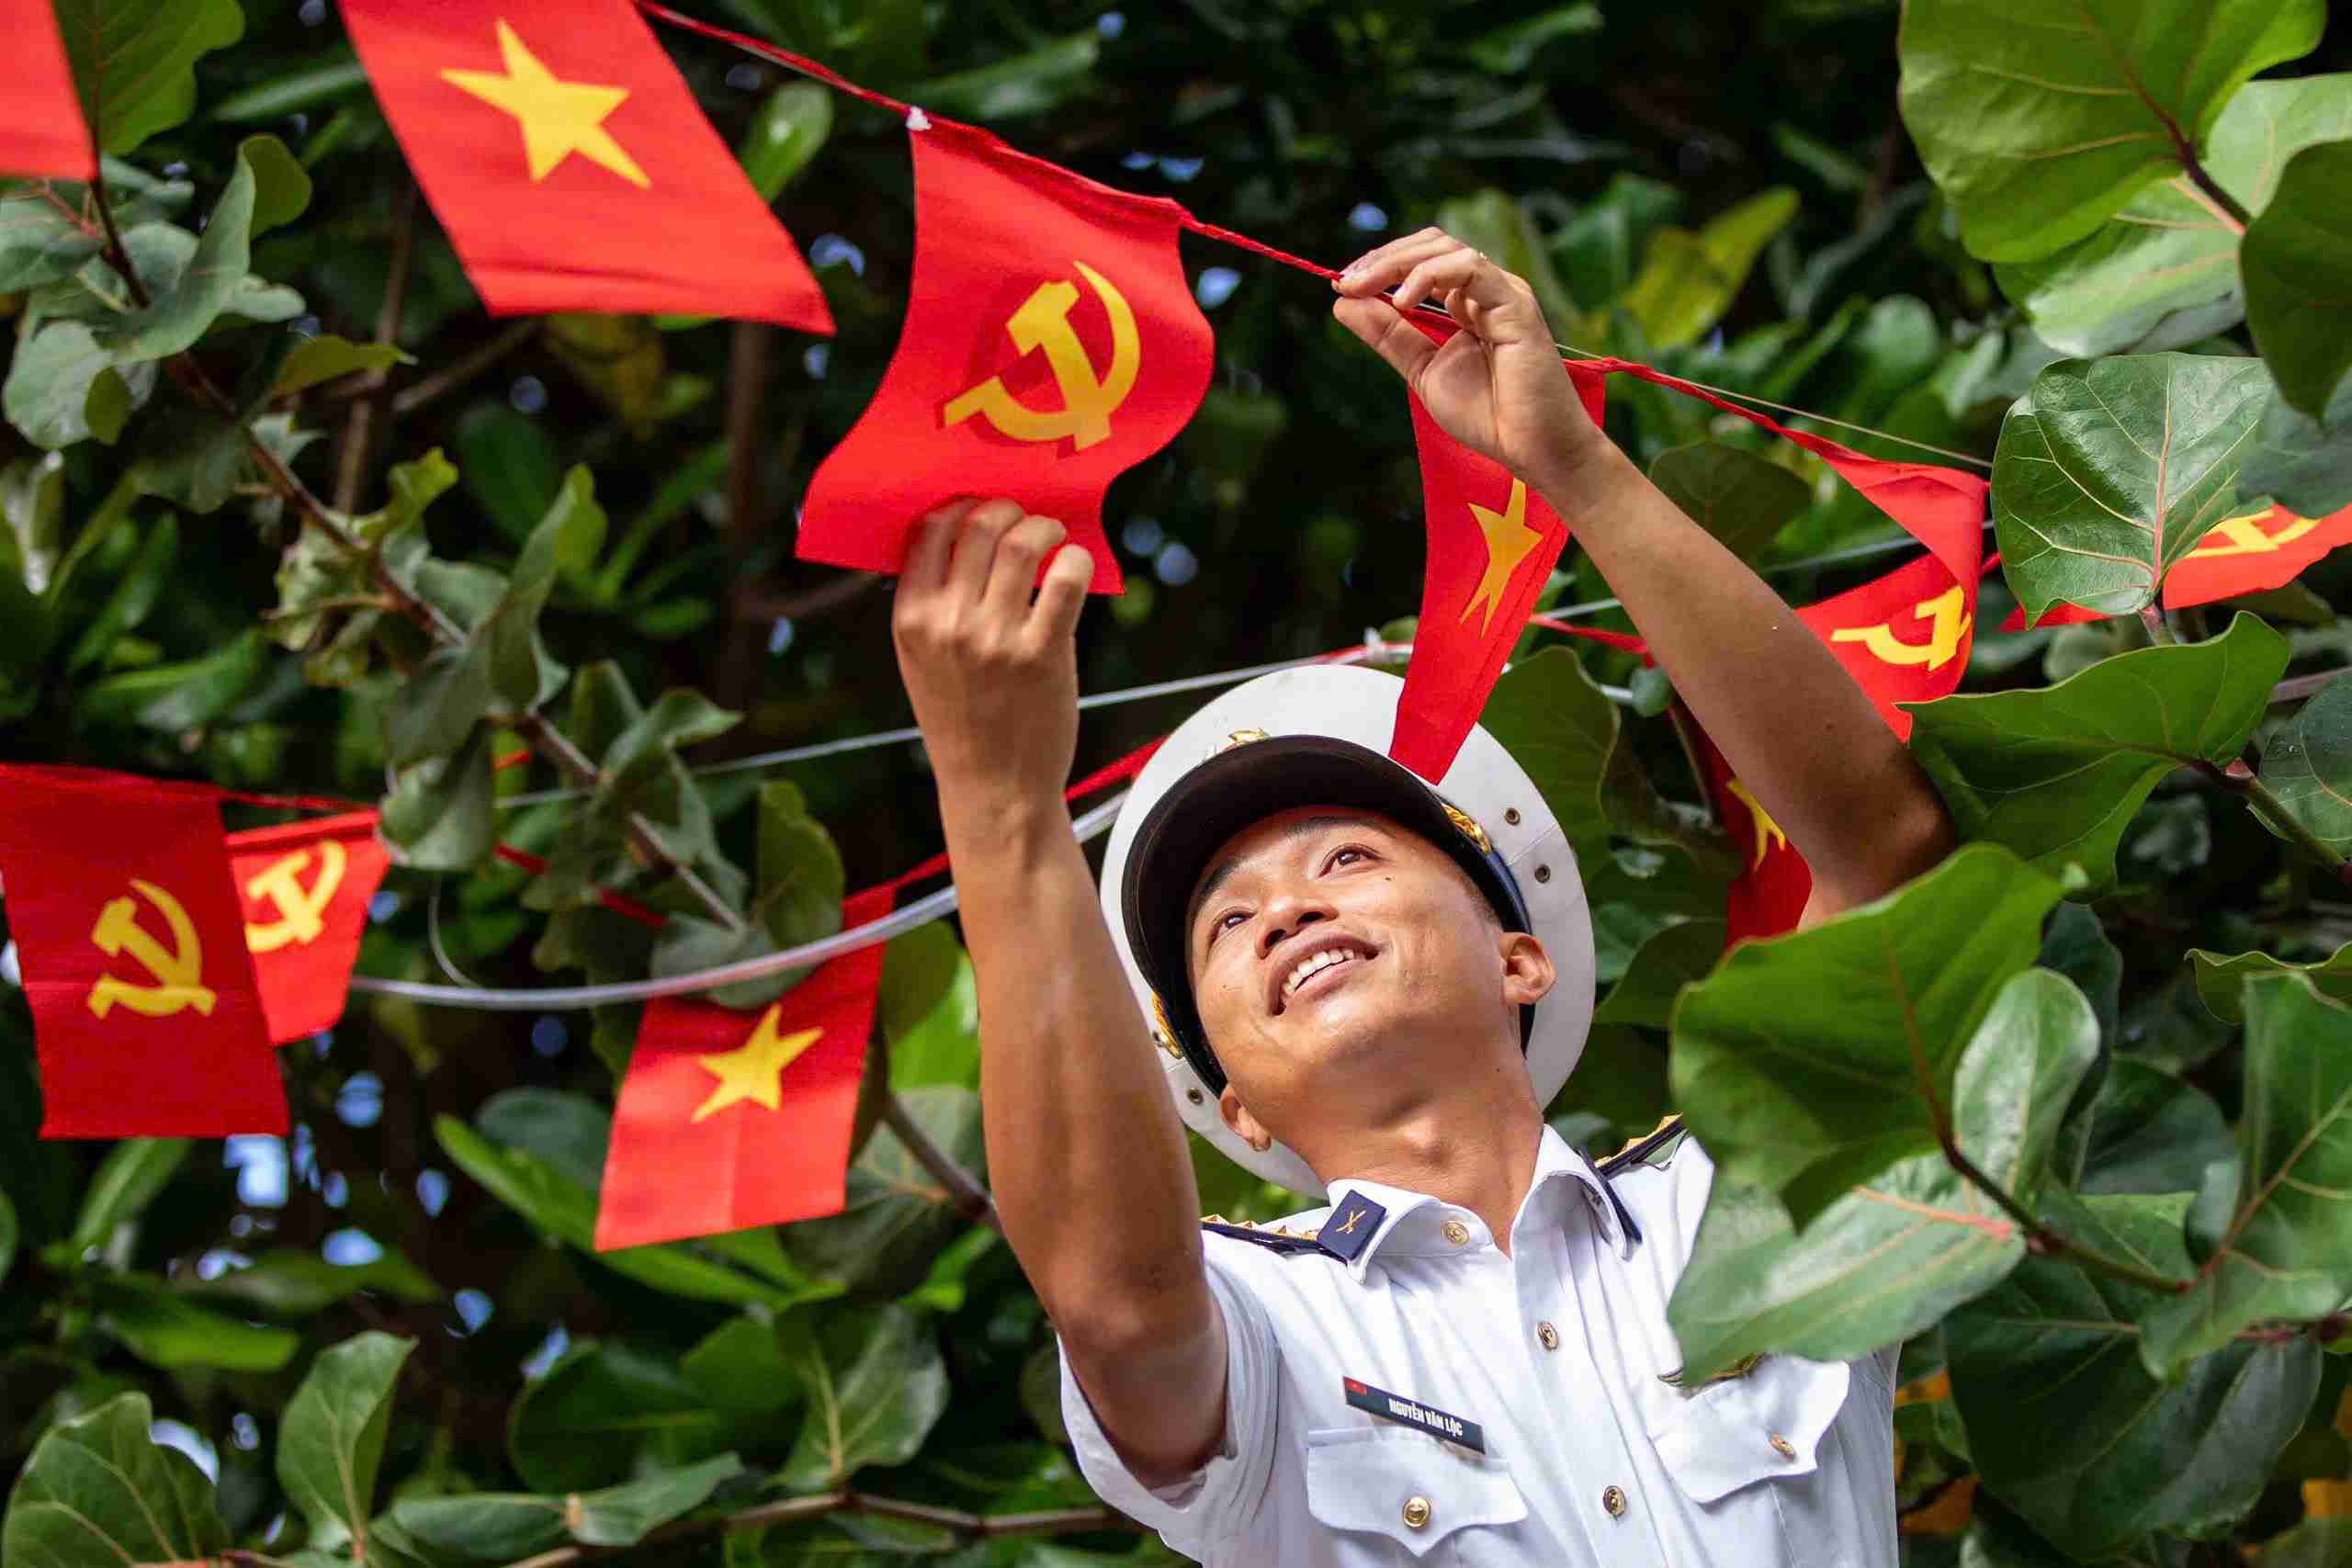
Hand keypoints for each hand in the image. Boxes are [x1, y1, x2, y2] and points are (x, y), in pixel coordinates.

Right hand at [892, 498, 1093, 808]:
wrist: (993, 787)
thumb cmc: (961, 719)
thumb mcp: (920, 661)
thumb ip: (931, 603)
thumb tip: (964, 535)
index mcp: (911, 619)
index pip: (928, 530)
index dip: (960, 507)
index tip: (981, 510)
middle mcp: (948, 623)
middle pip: (980, 525)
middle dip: (1009, 511)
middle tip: (1026, 522)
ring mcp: (996, 638)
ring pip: (1024, 543)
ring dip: (1046, 529)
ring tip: (1055, 539)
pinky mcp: (1043, 654)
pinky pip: (1066, 579)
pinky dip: (1077, 560)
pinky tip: (1077, 566)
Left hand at [1331, 228, 1611, 489]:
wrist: (1529, 448)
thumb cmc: (1488, 415)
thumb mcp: (1422, 369)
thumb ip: (1388, 336)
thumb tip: (1343, 303)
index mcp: (1467, 302)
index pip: (1422, 261)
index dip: (1381, 265)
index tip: (1342, 286)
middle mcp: (1486, 290)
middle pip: (1432, 245)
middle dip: (1383, 258)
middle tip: (1347, 282)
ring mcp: (1503, 293)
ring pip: (1448, 250)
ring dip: (1399, 263)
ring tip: (1365, 287)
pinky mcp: (1515, 304)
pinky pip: (1471, 268)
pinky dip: (1430, 276)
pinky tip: (1402, 302)